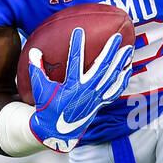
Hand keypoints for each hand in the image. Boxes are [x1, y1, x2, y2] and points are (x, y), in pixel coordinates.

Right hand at [27, 27, 134, 151]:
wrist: (57, 131)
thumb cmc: (47, 107)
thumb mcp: (39, 89)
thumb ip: (37, 69)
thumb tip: (33, 51)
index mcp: (71, 87)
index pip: (75, 62)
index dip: (77, 45)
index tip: (79, 30)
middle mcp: (86, 91)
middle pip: (102, 68)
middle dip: (110, 51)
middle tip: (117, 36)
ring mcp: (96, 98)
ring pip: (112, 78)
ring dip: (121, 62)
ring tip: (128, 48)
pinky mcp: (100, 103)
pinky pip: (115, 90)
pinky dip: (122, 79)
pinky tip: (128, 68)